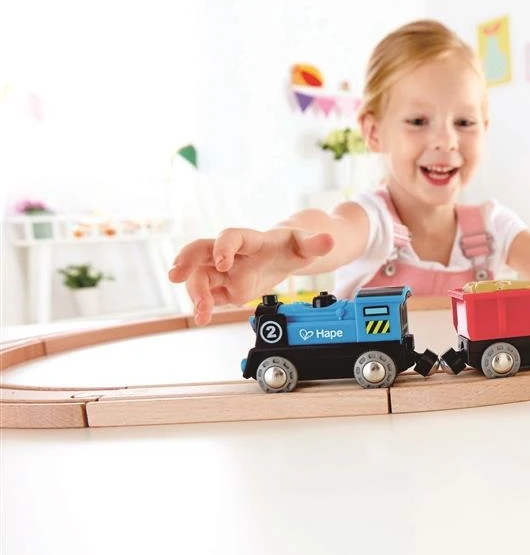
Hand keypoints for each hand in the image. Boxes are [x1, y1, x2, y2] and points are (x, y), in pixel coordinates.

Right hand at [168, 227, 333, 324]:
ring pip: (200, 277)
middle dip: (187, 260)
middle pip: (201, 250)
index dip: (224, 246)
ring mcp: (224, 270)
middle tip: (175, 274)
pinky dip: (202, 305)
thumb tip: (329, 241)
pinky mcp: (224, 287)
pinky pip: (208, 295)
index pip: (231, 236)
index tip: (222, 262)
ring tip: (201, 313)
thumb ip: (315, 244)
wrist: (285, 256)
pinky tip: (202, 318)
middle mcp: (231, 253)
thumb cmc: (293, 246)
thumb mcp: (306, 245)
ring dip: (195, 293)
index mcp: (251, 239)